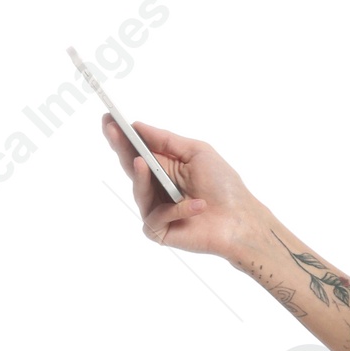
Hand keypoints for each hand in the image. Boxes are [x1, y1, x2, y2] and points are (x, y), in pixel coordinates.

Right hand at [99, 116, 269, 263]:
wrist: (240, 220)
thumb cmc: (223, 186)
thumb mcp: (197, 152)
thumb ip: (166, 140)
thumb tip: (138, 126)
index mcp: (164, 168)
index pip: (137, 150)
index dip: (122, 137)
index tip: (109, 119)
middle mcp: (157, 188)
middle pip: (131, 167)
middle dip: (120, 148)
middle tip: (111, 130)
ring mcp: (156, 210)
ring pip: (139, 191)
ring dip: (141, 177)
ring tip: (141, 162)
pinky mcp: (159, 231)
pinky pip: (156, 217)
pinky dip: (177, 210)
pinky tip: (197, 205)